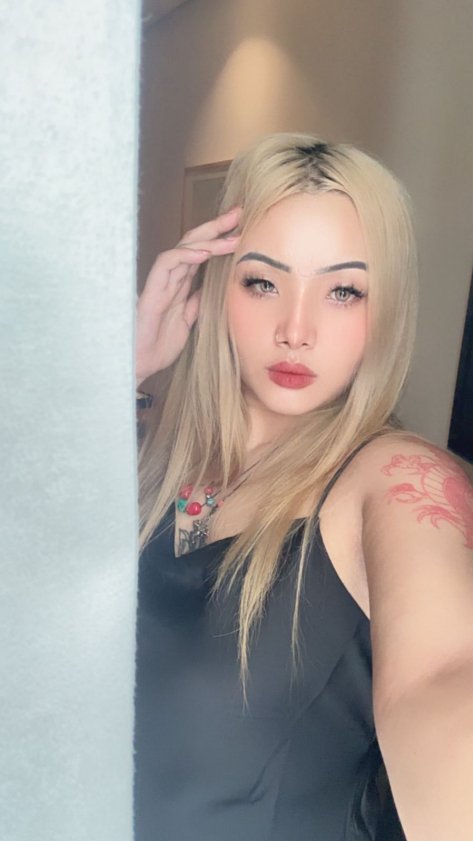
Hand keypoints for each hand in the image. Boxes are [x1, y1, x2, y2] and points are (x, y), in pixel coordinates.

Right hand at [135, 207, 240, 385]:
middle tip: (239, 213)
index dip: (220, 239)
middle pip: (194, 243)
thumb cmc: (158, 346)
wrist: (138, 364)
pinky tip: (203, 253)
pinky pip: (167, 263)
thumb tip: (215, 288)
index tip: (243, 228)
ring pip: (183, 248)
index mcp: (181, 285)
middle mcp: (171, 279)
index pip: (202, 254)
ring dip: (208, 239)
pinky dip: (185, 255)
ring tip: (231, 234)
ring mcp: (161, 282)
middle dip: (216, 226)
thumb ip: (198, 302)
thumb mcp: (189, 322)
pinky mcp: (152, 290)